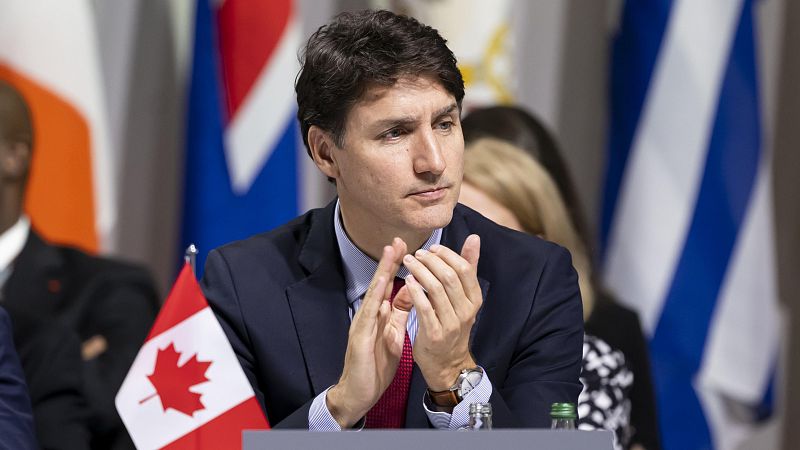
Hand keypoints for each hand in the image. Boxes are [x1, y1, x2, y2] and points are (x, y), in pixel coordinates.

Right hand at [326, 238, 410, 427]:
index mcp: (377, 316)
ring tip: (390, 253)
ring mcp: (362, 325)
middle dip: (389, 262)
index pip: (388, 286)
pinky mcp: (359, 338)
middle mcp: (368, 316)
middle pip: (380, 284)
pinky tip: (381, 285)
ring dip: (382, 273)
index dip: (396, 267)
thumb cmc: (374, 367)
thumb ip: (397, 316)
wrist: (358, 393)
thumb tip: (408, 295)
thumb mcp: (392, 337)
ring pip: (373, 294)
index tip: (405, 247)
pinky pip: (369, 315)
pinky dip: (375, 298)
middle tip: (397, 240)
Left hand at [400, 234, 481, 390]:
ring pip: (435, 289)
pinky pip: (424, 307)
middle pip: (449, 276)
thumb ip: (469, 267)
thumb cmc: (452, 324)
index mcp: (475, 299)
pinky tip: (407, 281)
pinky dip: (414, 291)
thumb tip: (474, 238)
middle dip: (430, 261)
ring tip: (409, 263)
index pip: (464, 269)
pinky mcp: (435, 334)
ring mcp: (451, 324)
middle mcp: (466, 311)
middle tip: (416, 254)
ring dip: (419, 271)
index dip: (447, 255)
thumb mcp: (465, 298)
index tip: (432, 248)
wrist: (447, 363)